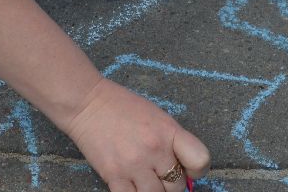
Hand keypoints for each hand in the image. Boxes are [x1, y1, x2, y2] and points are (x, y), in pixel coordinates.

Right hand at [63, 78, 209, 190]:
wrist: (87, 103)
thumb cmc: (122, 107)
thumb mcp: (156, 116)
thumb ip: (171, 141)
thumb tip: (183, 170)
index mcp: (168, 131)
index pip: (200, 160)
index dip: (197, 170)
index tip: (188, 169)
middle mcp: (154, 149)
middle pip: (177, 185)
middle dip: (170, 183)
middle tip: (159, 174)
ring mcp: (133, 164)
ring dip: (153, 191)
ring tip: (145, 179)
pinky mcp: (114, 175)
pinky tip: (131, 184)